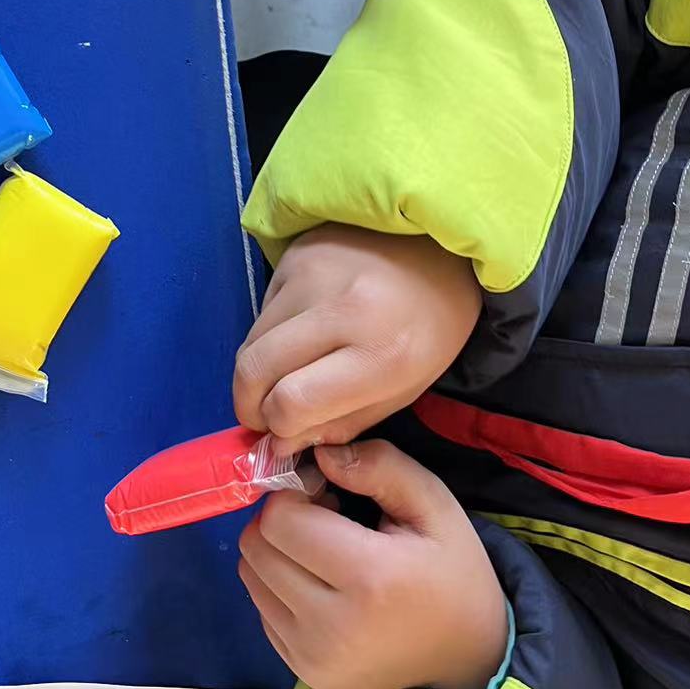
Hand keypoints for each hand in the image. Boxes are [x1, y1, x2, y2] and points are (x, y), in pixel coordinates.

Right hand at [234, 226, 481, 452]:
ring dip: (259, 369)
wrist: (440, 245)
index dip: (279, 426)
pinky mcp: (294, 253)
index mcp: (382, 353)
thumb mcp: (403, 391)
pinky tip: (302, 331)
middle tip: (264, 414)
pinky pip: (262, 310)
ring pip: (251, 340)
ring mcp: (312, 273)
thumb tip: (281, 443)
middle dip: (249, 404)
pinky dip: (271, 334)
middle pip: (254, 369)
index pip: (292, 401)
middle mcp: (341, 307)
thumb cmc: (430, 327)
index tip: (284, 431)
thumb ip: (339, 423)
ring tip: (287, 373)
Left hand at [239, 440, 507, 688]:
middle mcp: (330, 625)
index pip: (280, 520)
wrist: (468, 659)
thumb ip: (381, 466)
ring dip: (276, 552)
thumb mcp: (435, 506)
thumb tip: (321, 454)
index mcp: (368, 577)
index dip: (295, 493)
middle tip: (323, 518)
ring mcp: (312, 656)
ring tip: (321, 551)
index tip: (326, 493)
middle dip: (281, 519)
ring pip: (250, 577)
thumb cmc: (453, 575)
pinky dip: (279, 588)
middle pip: (256, 547)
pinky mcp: (304, 671)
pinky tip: (321, 584)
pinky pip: (261, 610)